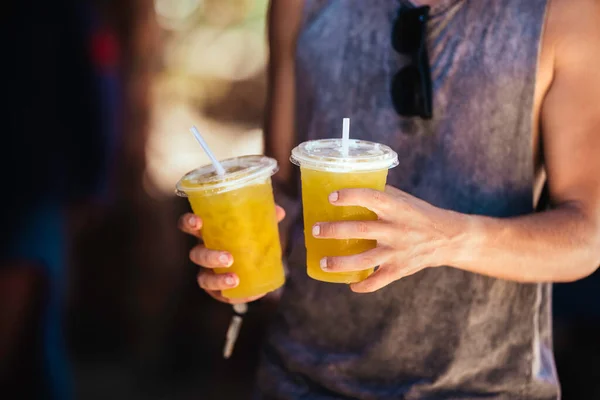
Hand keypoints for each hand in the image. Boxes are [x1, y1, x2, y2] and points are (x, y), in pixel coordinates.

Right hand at [179, 205, 285, 303]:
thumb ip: (266, 217)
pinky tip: (247, 295)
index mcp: (208, 232)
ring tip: (235, 279)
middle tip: (228, 258)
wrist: (259, 263)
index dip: (189, 223)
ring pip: (203, 278)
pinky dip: (231, 296)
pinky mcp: (217, 290)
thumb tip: (279, 212)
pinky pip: (220, 295)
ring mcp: (208, 273)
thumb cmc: (250, 237)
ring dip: (217, 280)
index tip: (198, 222)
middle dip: (209, 256)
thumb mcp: (258, 224)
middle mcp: (204, 252)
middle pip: (196, 254)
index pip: (189, 225)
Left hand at [312, 186, 465, 292]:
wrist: (448, 238)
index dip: (351, 196)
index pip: (371, 198)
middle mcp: (396, 229)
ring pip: (364, 260)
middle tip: (315, 230)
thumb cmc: (418, 214)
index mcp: (396, 208)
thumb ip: (379, 194)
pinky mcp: (400, 269)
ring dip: (340, 263)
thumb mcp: (403, 199)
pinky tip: (350, 284)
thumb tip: (347, 185)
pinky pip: (378, 281)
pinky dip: (363, 285)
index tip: (331, 197)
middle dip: (334, 231)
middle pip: (361, 230)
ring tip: (322, 262)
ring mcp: (398, 252)